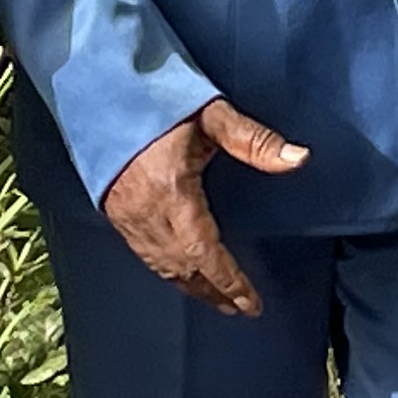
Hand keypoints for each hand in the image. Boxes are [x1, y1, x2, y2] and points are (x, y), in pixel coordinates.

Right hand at [105, 98, 308, 314]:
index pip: (205, 254)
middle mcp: (147, 212)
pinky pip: (143, 254)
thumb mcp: (211, 113)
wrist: (98, 89)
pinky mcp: (113, 212)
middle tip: (240, 308)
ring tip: (217, 299)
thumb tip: (299, 157)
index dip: (229, 282)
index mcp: (173, 192)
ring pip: (162, 266)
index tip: (251, 304)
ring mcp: (126, 216)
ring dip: (191, 287)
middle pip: (185, 269)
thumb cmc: (157, 98)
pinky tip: (179, 273)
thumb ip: (254, 140)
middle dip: (214, 292)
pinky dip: (166, 271)